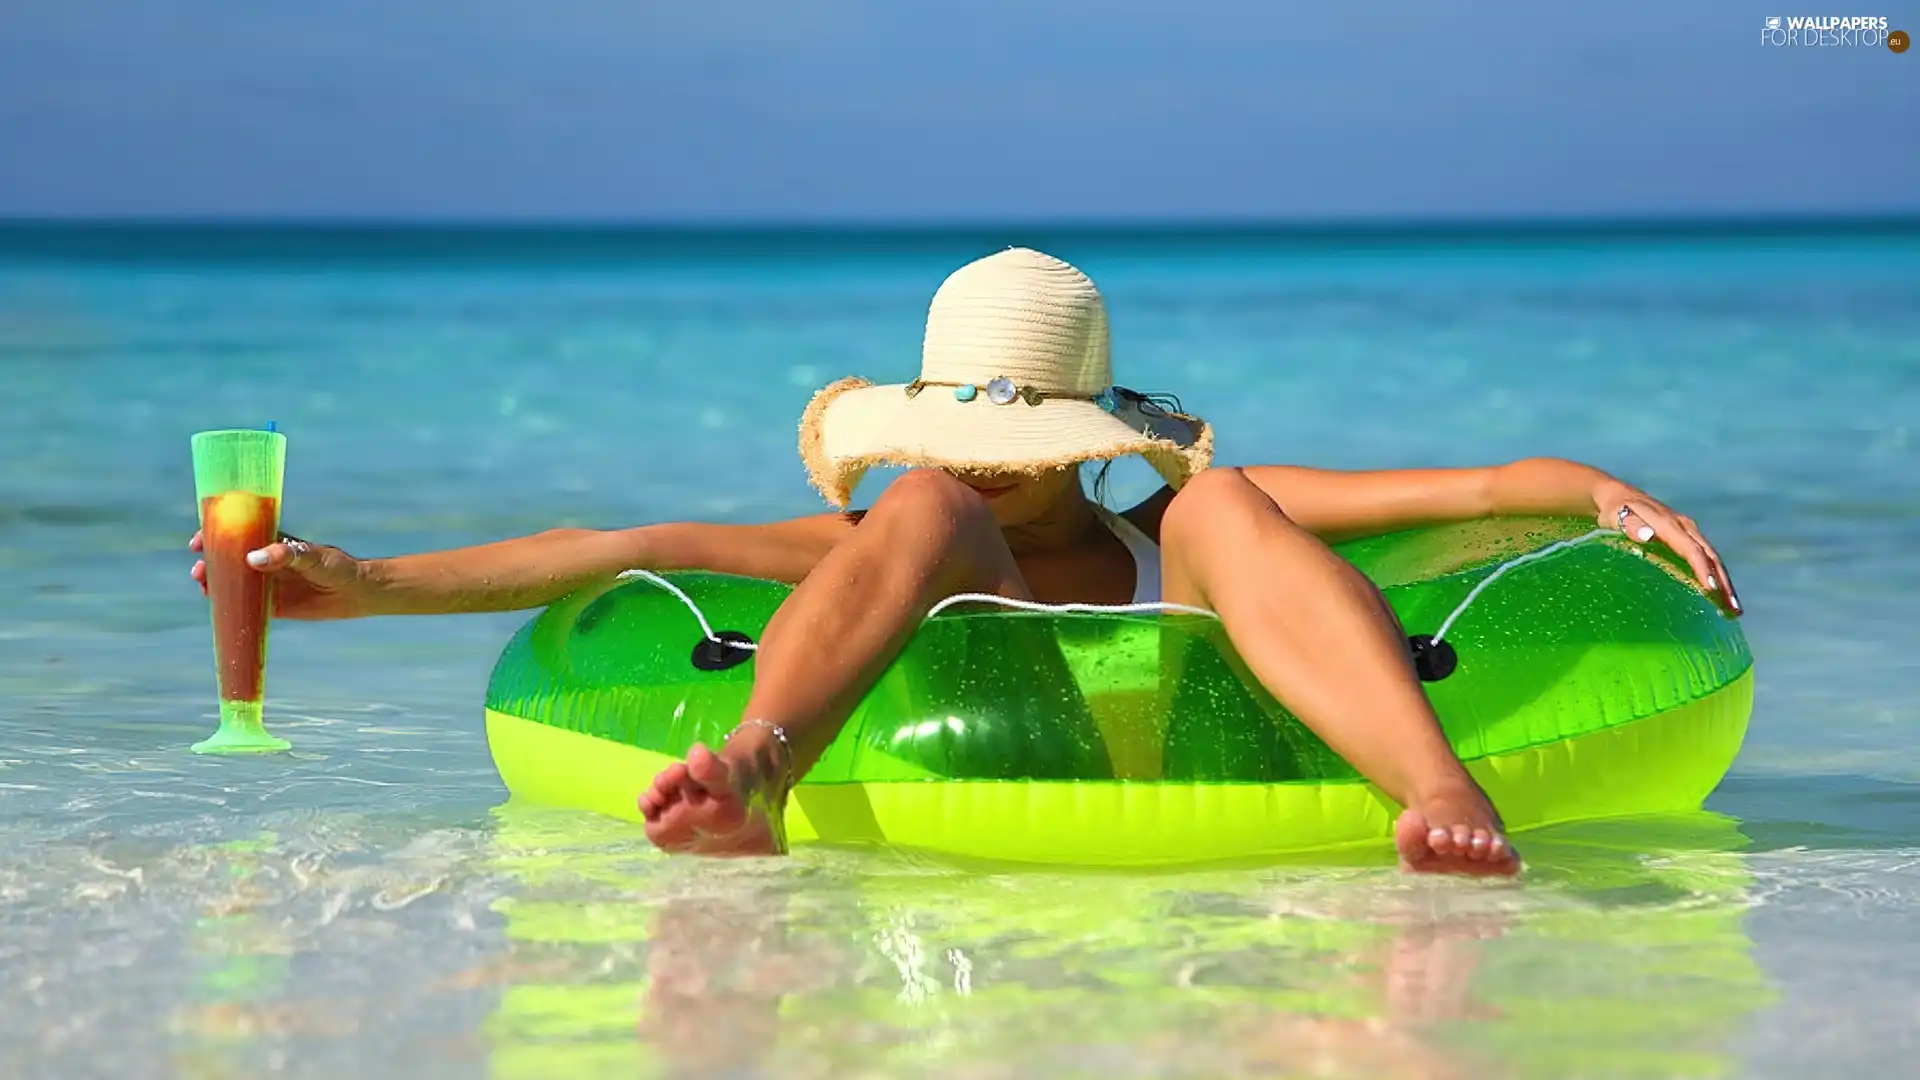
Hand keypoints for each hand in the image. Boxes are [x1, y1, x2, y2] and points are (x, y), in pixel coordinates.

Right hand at [189, 531, 376, 619]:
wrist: (356, 593)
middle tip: (199, 569)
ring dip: (213, 584)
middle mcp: (265, 562)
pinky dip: (228, 607)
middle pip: (227, 560)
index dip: (215, 535)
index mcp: (272, 543)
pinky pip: (244, 607)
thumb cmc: (337, 566)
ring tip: (203, 585)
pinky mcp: (271, 607)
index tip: (199, 540)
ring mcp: (266, 585)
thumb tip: (253, 559)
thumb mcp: (314, 556)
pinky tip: (217, 609)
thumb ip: (287, 554)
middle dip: (208, 562)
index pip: (237, 535)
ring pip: (231, 583)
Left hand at [1593, 482, 1741, 615]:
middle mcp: (1685, 527)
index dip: (1701, 568)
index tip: (1710, 589)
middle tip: (1733, 610)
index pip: (1690, 549)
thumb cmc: (1614, 511)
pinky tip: (1721, 598)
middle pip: (1710, 556)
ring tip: (1734, 610)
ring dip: (1725, 584)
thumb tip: (1647, 535)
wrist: (1620, 497)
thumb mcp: (1615, 516)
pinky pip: (1707, 559)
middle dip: (1723, 582)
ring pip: (1713, 559)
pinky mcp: (1689, 538)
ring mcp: (1690, 532)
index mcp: (1669, 523)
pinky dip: (1717, 577)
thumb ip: (1629, 525)